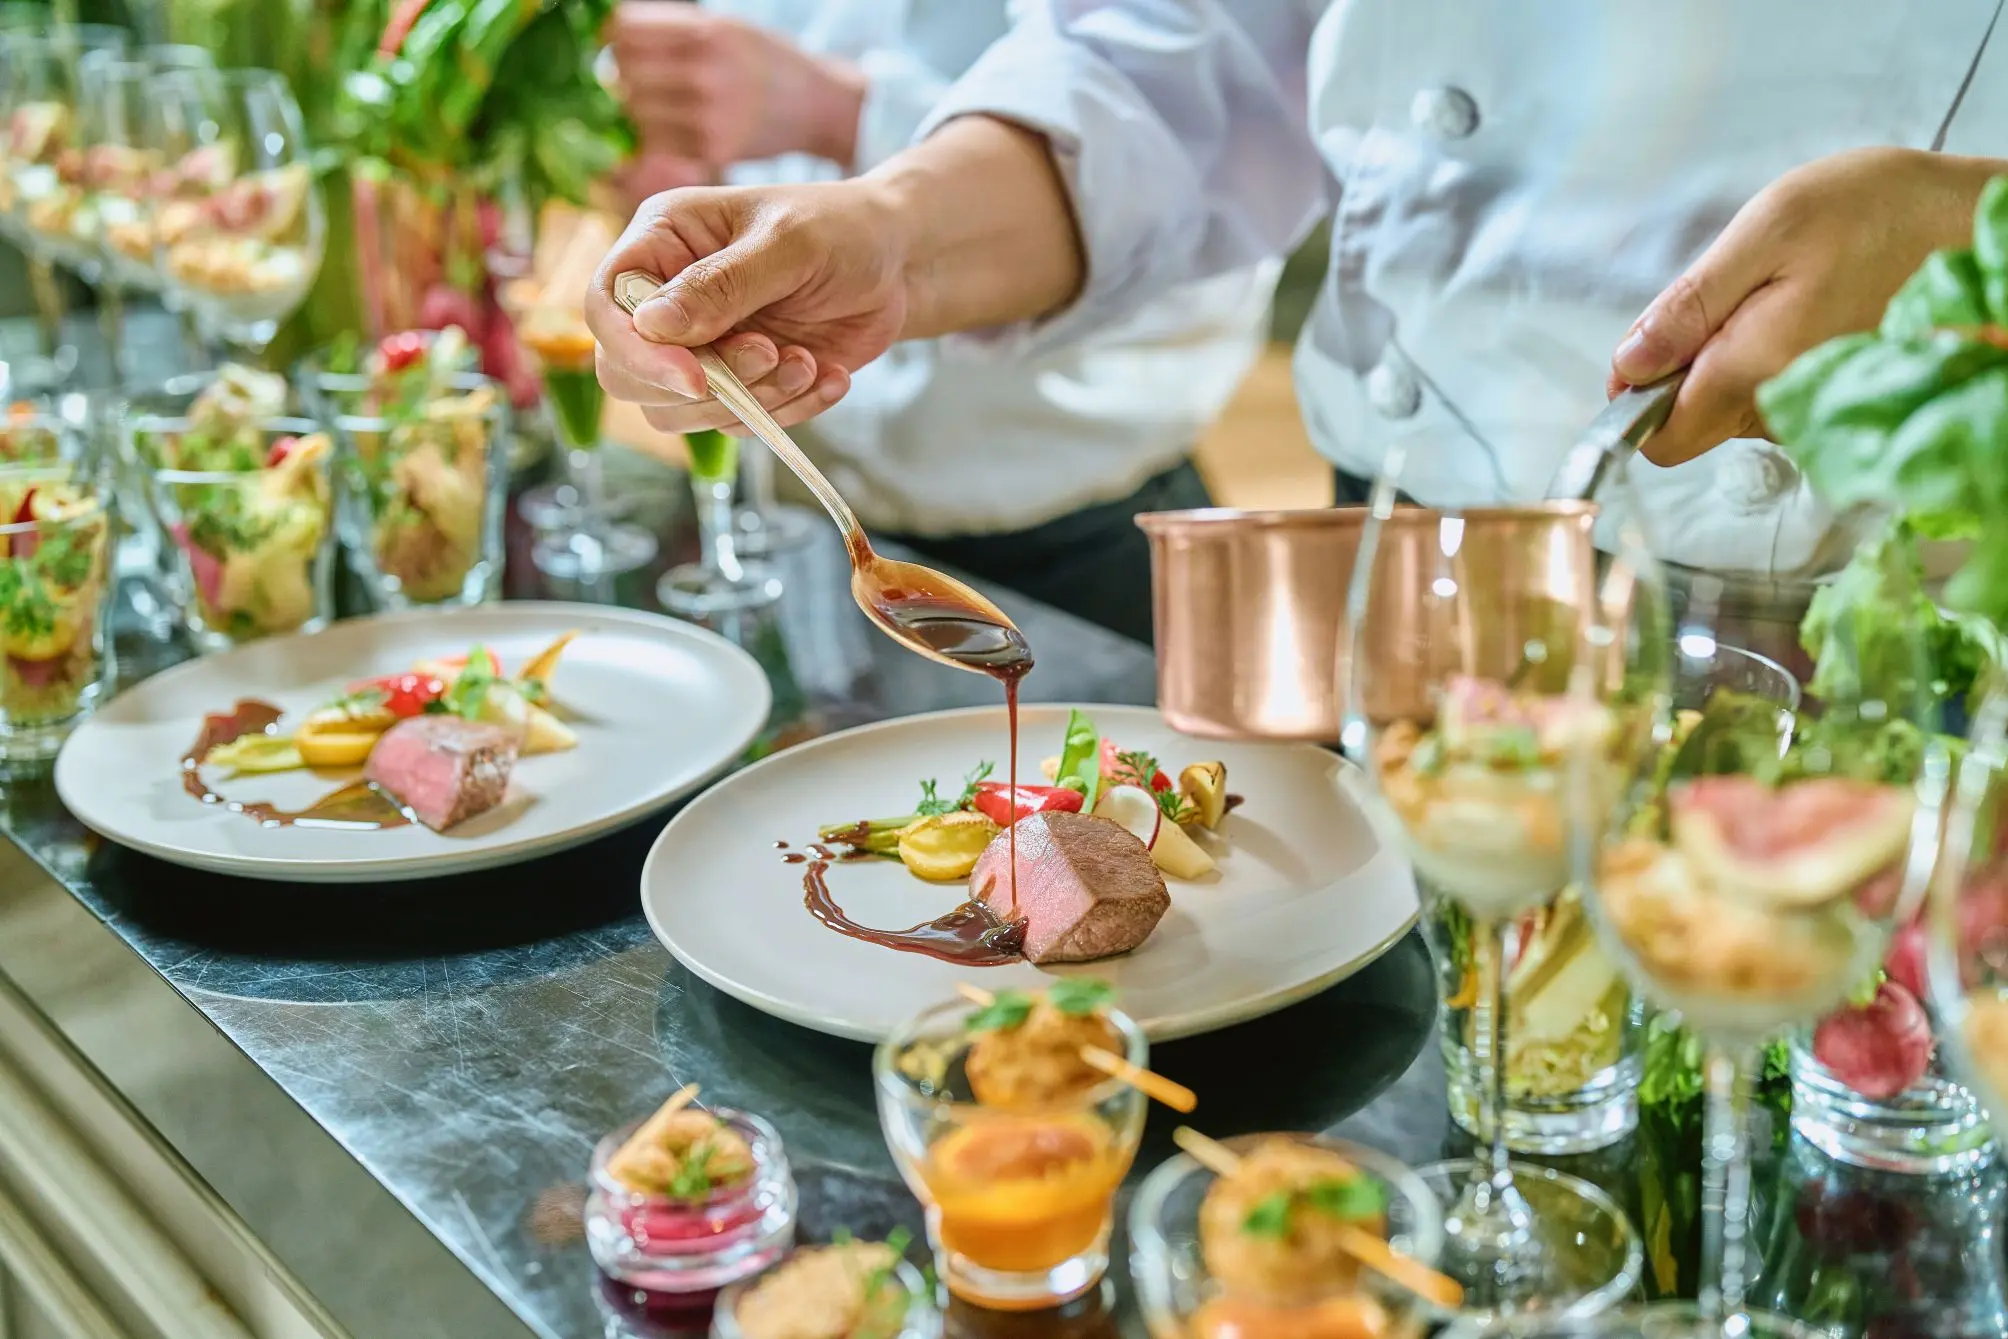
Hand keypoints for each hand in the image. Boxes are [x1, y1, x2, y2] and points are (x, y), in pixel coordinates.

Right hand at [586, 179, 909, 434]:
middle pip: (627, 375)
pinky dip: (785, 411)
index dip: (637, 352)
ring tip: (805, 361)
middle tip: (770, 354)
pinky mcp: (739, 383)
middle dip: (702, 383)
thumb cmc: (841, 229)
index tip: (695, 376)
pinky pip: (738, 424)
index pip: (607, 308)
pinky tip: (827, 375)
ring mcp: (701, 347)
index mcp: (661, 241)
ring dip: (749, 400)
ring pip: (681, 411)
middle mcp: (668, 298)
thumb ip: (721, 285)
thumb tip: (652, 326)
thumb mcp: (787, 244)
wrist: (898, 263)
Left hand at [611, 2, 865, 168]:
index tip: (614, 44)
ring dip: (636, 107)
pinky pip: (658, 143)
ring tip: (654, 102)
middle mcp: (706, 73)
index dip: (612, 38)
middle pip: (626, 74)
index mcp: (707, 33)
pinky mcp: (714, 150)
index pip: (626, 33)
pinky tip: (670, 126)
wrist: (815, 106)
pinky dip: (655, 134)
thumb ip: (672, 28)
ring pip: (636, 112)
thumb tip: (610, 34)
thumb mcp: (724, 26)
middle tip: (633, 77)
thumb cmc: (762, 61)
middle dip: (622, 75)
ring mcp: (709, 115)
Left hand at [1607, 148, 2001, 465]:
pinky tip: (1801, 312)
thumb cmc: (1878, 213)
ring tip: (1779, 297)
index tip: (1651, 347)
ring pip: (1728, 413)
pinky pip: (1770, 399)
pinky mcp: (1834, 402)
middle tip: (1728, 302)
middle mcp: (1783, 409)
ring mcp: (1814, 412)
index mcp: (1754, 370)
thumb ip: (1690, 305)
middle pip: (1691, 427)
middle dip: (1684, 372)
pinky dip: (1766, 361)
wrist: (1969, 221)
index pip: (1660, 437)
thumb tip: (1629, 362)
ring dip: (1729, 361)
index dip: (1638, 394)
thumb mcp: (1767, 232)